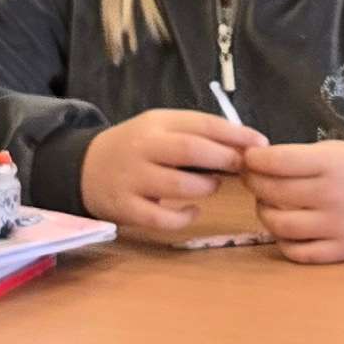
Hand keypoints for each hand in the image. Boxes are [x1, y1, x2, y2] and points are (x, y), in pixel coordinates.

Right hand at [82, 108, 264, 234]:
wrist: (84, 168)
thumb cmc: (136, 149)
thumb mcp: (160, 130)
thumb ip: (196, 135)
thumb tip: (245, 146)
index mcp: (156, 124)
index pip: (200, 123)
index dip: (234, 134)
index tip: (260, 143)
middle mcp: (143, 148)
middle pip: (190, 150)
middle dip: (224, 158)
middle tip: (242, 167)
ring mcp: (132, 179)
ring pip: (179, 185)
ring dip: (205, 187)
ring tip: (211, 185)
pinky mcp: (126, 208)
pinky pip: (162, 219)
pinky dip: (184, 218)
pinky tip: (192, 211)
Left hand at [244, 140, 343, 263]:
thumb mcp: (338, 151)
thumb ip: (301, 158)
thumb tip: (259, 164)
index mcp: (331, 164)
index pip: (276, 162)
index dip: (254, 160)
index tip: (249, 159)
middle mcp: (331, 195)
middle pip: (272, 192)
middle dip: (254, 183)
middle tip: (253, 179)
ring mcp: (336, 226)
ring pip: (279, 225)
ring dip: (264, 213)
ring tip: (268, 204)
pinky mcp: (341, 251)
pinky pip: (298, 252)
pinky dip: (283, 241)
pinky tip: (285, 230)